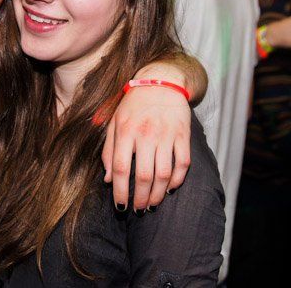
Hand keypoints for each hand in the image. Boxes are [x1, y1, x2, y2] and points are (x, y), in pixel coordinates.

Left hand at [102, 81, 190, 211]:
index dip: (120, 191)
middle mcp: (146, 134)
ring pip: (163, 174)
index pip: (120, 168)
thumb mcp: (114, 122)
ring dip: (157, 195)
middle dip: (140, 199)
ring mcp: (166, 135)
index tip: (121, 207)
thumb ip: (108, 150)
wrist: (161, 81)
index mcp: (125, 131)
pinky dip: (178, 180)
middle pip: (143, 176)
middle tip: (138, 210)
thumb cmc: (133, 104)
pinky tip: (170, 188)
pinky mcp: (183, 135)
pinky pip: (183, 164)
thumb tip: (108, 180)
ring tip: (152, 204)